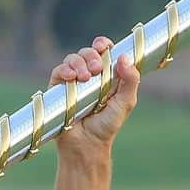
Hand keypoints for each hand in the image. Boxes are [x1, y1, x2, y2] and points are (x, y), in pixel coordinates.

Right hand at [49, 36, 139, 153]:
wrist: (87, 144)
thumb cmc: (108, 125)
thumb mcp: (126, 103)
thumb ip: (131, 81)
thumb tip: (124, 57)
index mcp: (106, 76)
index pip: (103, 52)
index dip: (103, 45)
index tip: (104, 46)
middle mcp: (89, 76)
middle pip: (87, 52)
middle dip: (91, 55)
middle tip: (96, 68)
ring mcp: (72, 82)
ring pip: (72, 59)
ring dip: (78, 62)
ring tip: (84, 77)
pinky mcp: (58, 89)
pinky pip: (58, 71)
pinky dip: (64, 70)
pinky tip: (70, 77)